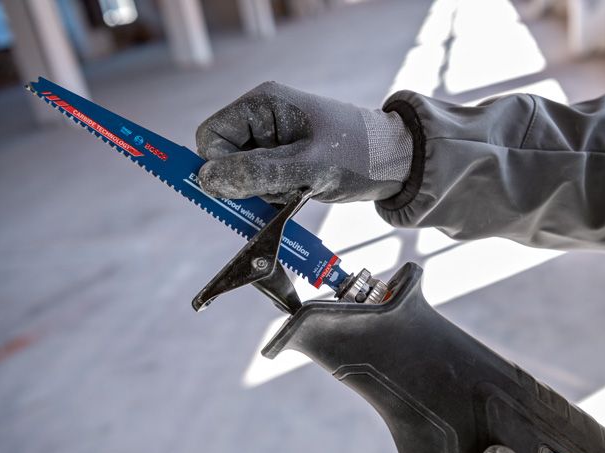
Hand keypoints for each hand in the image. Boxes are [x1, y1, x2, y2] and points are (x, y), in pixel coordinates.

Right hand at [195, 82, 412, 202]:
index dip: (220, 167)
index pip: (211, 136)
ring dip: (265, 192)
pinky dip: (276, 195)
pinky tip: (301, 193)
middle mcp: (264, 117)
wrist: (398, 164)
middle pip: (225, 158)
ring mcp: (273, 139)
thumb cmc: (359, 155)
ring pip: (242, 176)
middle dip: (248, 182)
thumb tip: (206, 179)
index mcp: (264, 104)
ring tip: (300, 189)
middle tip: (284, 189)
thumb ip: (256, 174)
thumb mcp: (307, 168)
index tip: (246, 189)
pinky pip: (261, 183)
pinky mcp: (284, 158)